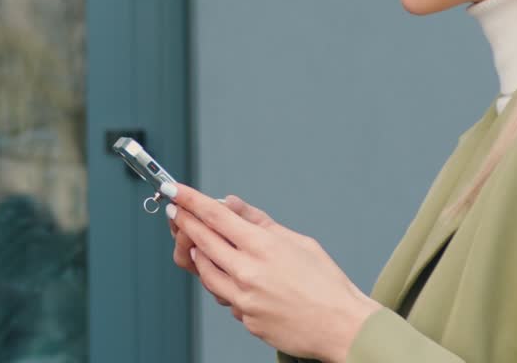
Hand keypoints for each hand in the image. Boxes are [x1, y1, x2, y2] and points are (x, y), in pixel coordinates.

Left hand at [165, 184, 382, 362]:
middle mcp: (248, 272)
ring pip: (206, 272)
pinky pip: (225, 297)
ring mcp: (244, 299)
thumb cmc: (325, 282)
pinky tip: (230, 276)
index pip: (216, 216)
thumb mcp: (297, 241)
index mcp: (263, 246)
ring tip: (196, 244)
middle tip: (175, 212)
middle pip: (203, 241)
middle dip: (185, 223)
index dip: (191, 201)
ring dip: (198, 255)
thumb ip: (259, 221)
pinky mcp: (246, 320)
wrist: (341, 326)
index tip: (176, 191)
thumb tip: (231, 203)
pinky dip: (224, 284)